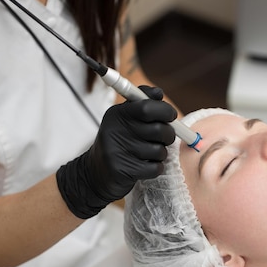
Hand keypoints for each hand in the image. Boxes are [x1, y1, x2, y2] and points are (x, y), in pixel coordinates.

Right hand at [57, 86, 176, 218]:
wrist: (95, 172)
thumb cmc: (119, 142)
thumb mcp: (124, 119)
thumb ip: (142, 103)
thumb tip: (159, 93)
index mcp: (117, 114)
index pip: (147, 107)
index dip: (165, 110)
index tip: (171, 116)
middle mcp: (116, 131)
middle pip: (158, 129)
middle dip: (169, 134)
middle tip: (165, 137)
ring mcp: (118, 151)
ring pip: (159, 151)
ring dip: (160, 154)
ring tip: (149, 154)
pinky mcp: (123, 170)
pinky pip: (155, 168)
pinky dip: (156, 168)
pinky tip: (145, 166)